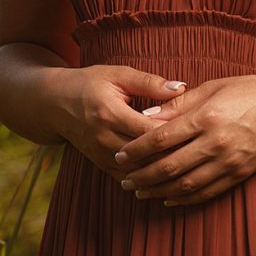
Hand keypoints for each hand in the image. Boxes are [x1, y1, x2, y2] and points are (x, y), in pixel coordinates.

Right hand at [50, 64, 187, 173]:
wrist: (54, 103)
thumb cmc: (90, 83)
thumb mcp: (118, 74)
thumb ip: (150, 82)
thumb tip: (181, 87)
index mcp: (110, 113)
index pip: (149, 130)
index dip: (174, 133)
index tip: (198, 132)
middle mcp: (104, 137)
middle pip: (145, 155)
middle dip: (173, 156)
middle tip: (201, 155)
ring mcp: (101, 154)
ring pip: (137, 171)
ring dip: (162, 173)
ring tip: (189, 170)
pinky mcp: (100, 163)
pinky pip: (127, 178)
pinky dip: (147, 181)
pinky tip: (167, 181)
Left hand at [110, 73, 255, 206]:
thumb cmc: (251, 90)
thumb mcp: (213, 87)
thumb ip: (179, 105)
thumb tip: (146, 117)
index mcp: (207, 117)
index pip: (161, 138)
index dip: (136, 149)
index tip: (119, 154)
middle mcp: (217, 143)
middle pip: (168, 166)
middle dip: (141, 175)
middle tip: (123, 179)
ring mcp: (229, 162)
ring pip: (184, 185)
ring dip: (157, 190)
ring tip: (139, 191)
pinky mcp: (239, 174)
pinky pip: (206, 192)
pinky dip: (183, 198)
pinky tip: (167, 198)